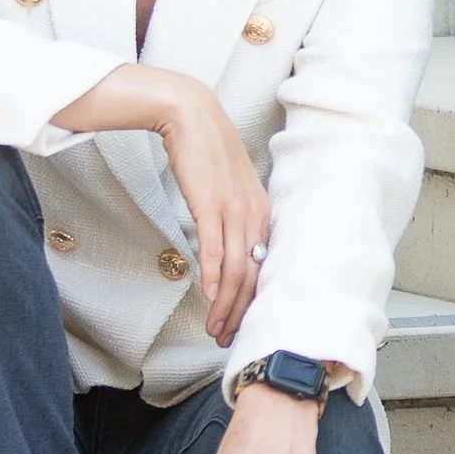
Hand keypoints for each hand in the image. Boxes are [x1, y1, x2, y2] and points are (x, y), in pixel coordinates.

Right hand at [53, 66, 270, 342]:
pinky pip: (214, 246)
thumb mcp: (228, 189)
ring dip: (225, 304)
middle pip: (253, 275)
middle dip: (241, 312)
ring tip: (214, 327)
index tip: (242, 325)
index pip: (263, 268)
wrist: (191, 115)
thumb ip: (231, 220)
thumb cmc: (206, 153)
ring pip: (235, 268)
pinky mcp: (210, 203)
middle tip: (227, 338)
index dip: (253, 301)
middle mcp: (254, 214)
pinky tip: (207, 294)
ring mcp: (234, 209)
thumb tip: (223, 254)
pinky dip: (212, 274)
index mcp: (261, 212)